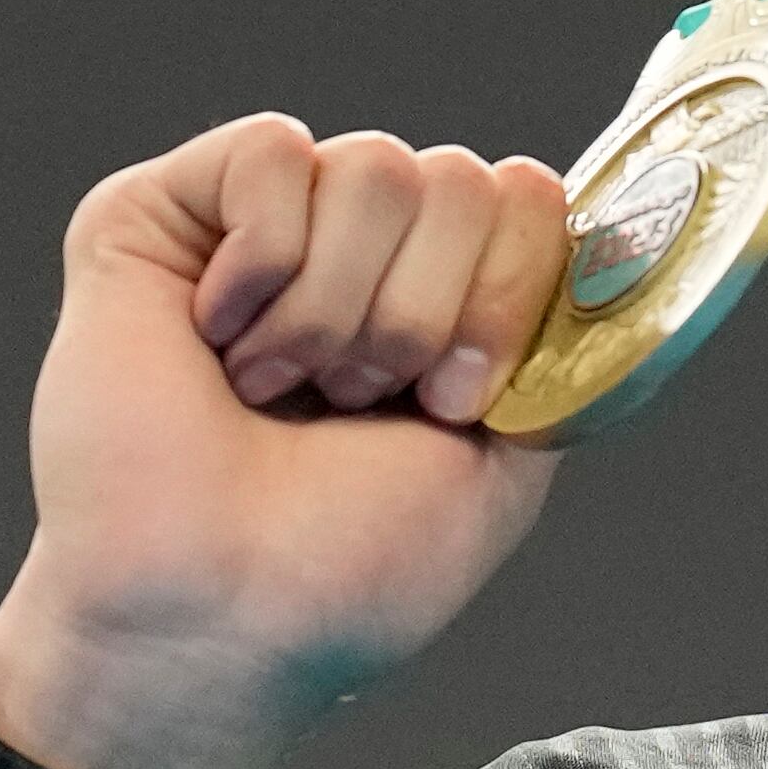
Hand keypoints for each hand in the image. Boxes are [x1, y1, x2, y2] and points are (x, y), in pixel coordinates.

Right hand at [0, 115, 573, 768]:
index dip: (508, 295)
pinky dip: (263, 263)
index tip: (455, 400)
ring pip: (376, 166)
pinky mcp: (161, 211)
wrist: (216, 618)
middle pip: (462, 177)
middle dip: (424, 312)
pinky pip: (272, 151)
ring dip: (339, 310)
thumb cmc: (347, 565)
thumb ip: (558, 340)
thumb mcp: (509, 455)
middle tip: (355, 402)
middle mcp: (361, 249)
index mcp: (442, 298)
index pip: (530, 198)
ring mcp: (262, 224)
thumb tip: (606, 242)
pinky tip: (218, 339)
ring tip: (277, 389)